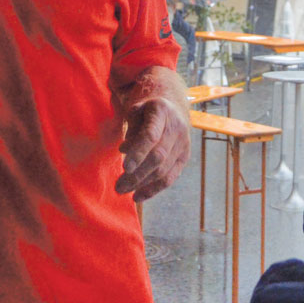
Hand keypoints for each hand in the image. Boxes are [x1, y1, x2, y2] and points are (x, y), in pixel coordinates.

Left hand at [115, 84, 189, 202]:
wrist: (173, 107)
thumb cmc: (147, 110)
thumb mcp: (136, 109)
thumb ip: (130, 129)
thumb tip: (125, 151)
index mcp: (162, 111)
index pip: (151, 136)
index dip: (138, 153)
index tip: (124, 167)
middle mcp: (177, 128)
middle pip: (158, 157)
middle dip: (137, 175)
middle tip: (118, 186)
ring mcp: (183, 143)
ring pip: (164, 170)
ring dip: (142, 184)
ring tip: (123, 190)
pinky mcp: (185, 157)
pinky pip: (171, 177)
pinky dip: (154, 189)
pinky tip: (138, 196)